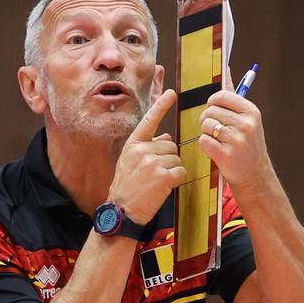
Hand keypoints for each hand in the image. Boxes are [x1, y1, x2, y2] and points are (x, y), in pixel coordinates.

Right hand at [108, 89, 185, 223]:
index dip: (161, 105)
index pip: (149, 120)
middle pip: (171, 144)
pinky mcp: (163, 177)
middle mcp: (142, 150)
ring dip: (172, 169)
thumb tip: (167, 137)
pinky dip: (176, 179)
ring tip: (157, 181)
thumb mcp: (130, 161)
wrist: (122, 210)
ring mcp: (152, 163)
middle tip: (155, 173)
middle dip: (168, 157)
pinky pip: (180, 171)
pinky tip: (164, 187)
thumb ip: (147, 147)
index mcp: (133, 144)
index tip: (171, 93)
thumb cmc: (127, 186)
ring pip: (177, 158)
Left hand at [197, 71, 271, 190]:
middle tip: (214, 130)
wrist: (254, 176)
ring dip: (205, 133)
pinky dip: (205, 146)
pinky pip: (203, 141)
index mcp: (251, 112)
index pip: (221, 95)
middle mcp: (246, 124)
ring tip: (216, 140)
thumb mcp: (247, 119)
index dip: (212, 102)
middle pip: (210, 110)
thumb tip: (226, 68)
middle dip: (206, 119)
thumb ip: (234, 95)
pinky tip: (214, 150)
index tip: (214, 111)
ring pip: (205, 125)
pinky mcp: (226, 155)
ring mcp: (237, 140)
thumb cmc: (247, 144)